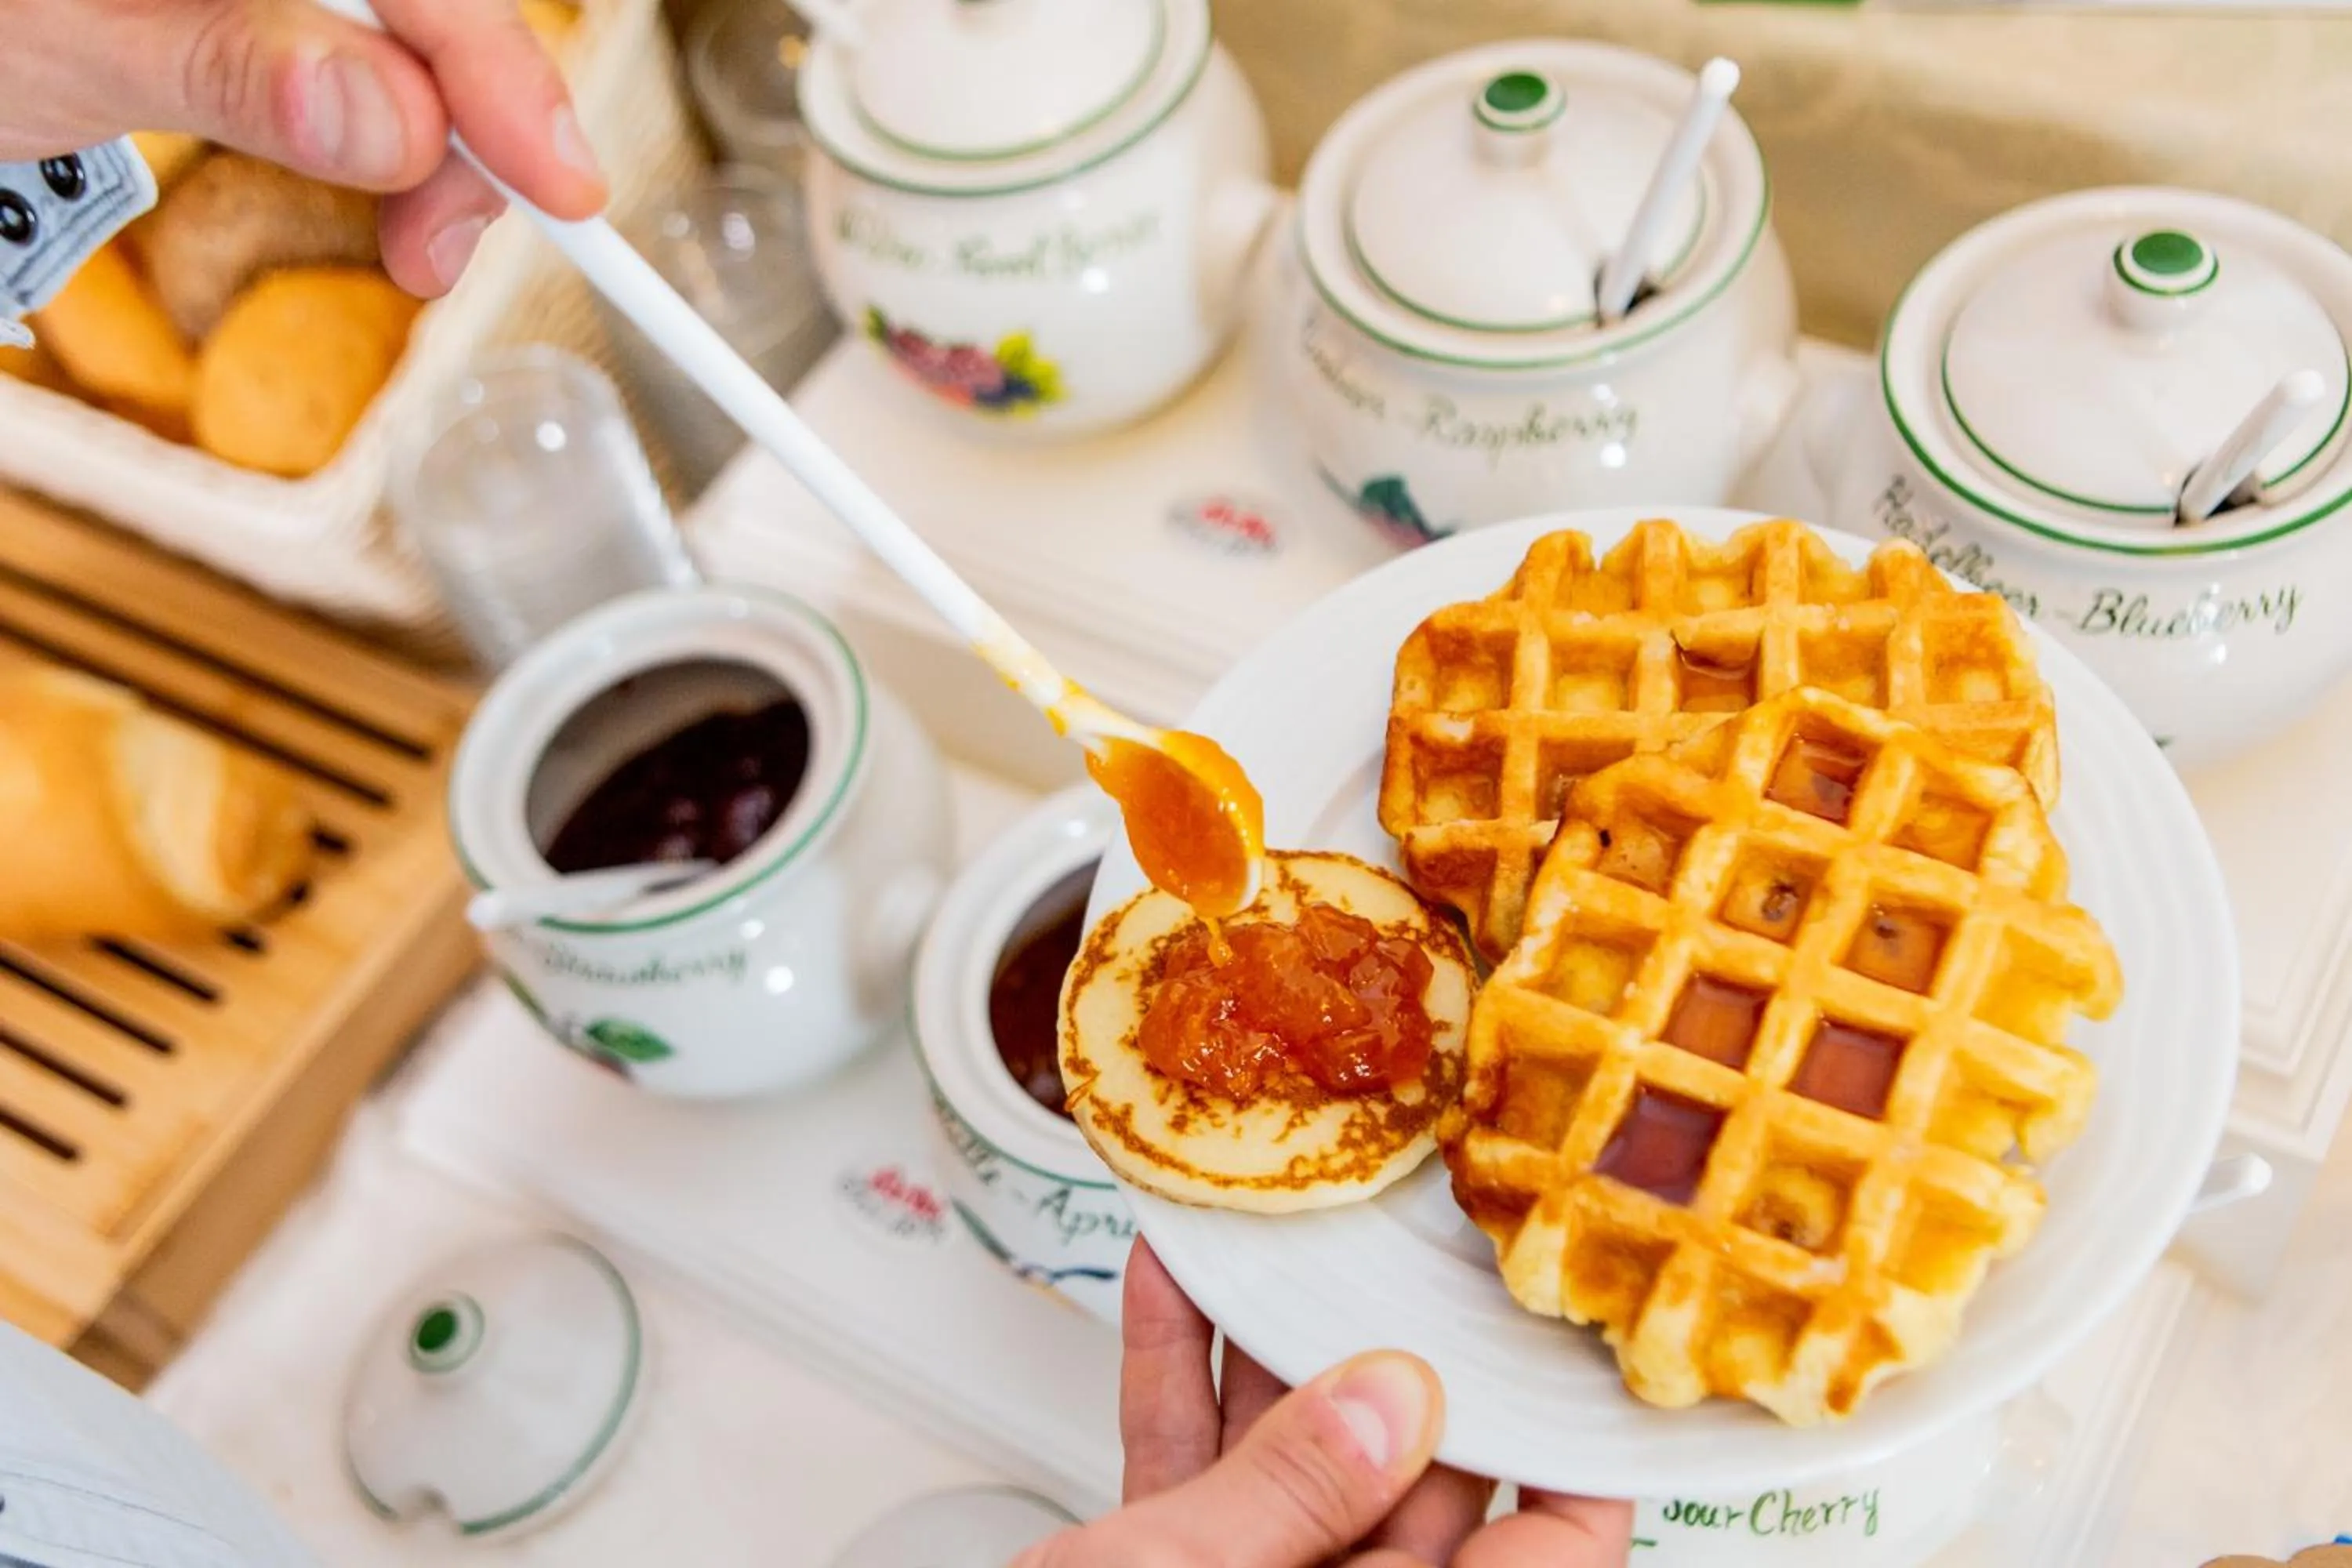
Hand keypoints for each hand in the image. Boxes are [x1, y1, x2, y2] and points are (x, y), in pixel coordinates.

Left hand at [0, 0, 605, 294]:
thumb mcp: (54, 51)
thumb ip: (224, 68)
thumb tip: (395, 121)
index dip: (501, 64)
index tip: (561, 181)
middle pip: (433, 2)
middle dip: (476, 124)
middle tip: (444, 252)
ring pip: (421, 39)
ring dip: (448, 148)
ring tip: (417, 250)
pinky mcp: (278, 11)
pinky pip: (384, 57)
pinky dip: (406, 136)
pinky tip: (400, 187)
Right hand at [1020, 1240, 1633, 1566]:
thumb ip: (1289, 1501)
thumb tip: (1396, 1400)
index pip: (1552, 1547)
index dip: (1571, 1442)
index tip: (1559, 1324)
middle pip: (1417, 1482)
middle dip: (1402, 1346)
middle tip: (1406, 1230)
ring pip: (1294, 1463)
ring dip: (1271, 1340)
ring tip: (1276, 1228)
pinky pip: (1195, 1477)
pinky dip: (1180, 1383)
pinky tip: (1169, 1287)